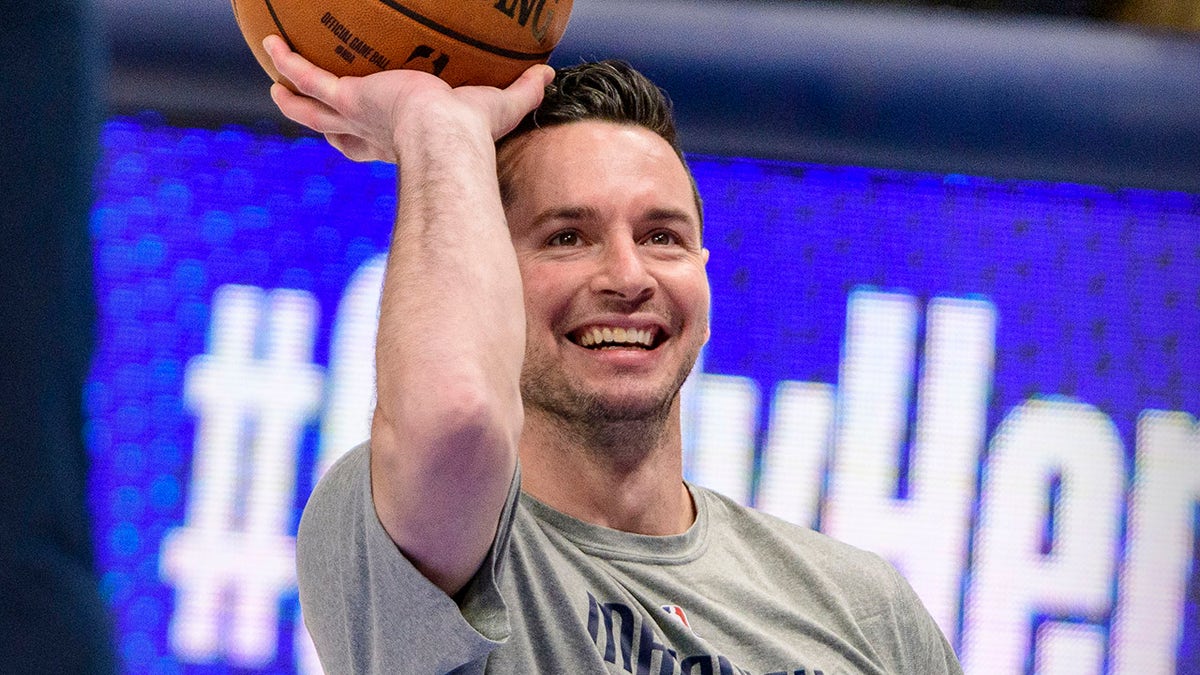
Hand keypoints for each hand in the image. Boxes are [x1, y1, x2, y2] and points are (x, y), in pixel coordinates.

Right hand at [263, 35, 553, 162]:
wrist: (445, 140)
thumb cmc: (472, 134)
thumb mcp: (500, 106)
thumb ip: (523, 92)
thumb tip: (548, 74)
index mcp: (399, 141)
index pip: (373, 144)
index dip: (362, 140)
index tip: (359, 133)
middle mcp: (372, 133)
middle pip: (335, 131)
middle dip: (318, 122)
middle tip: (302, 109)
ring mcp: (356, 117)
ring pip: (312, 108)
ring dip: (293, 98)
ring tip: (275, 84)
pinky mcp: (349, 99)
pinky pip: (310, 77)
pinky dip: (290, 62)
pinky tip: (272, 44)